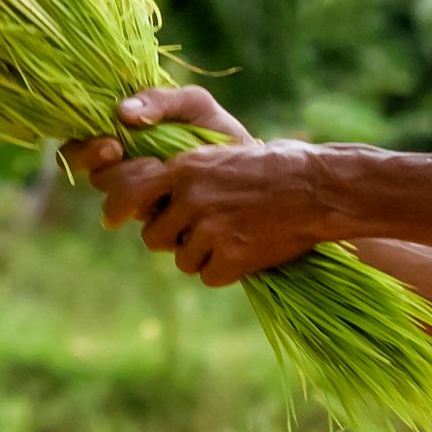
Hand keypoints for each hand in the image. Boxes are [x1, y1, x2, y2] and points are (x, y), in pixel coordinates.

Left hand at [67, 87, 328, 287]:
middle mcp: (191, 197)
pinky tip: (245, 251)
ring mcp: (210, 229)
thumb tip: (140, 197)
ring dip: (201, 255)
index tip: (114, 217)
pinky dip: (224, 270)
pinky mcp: (231, 257)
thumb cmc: (272, 166)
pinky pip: (208, 276)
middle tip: (201, 229)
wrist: (317, 188)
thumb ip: (181, 174)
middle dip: (171, 237)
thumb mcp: (218, 154)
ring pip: (181, 259)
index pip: (126, 192)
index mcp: (185, 168)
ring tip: (232, 235)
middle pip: (152, 236)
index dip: (118, 208)